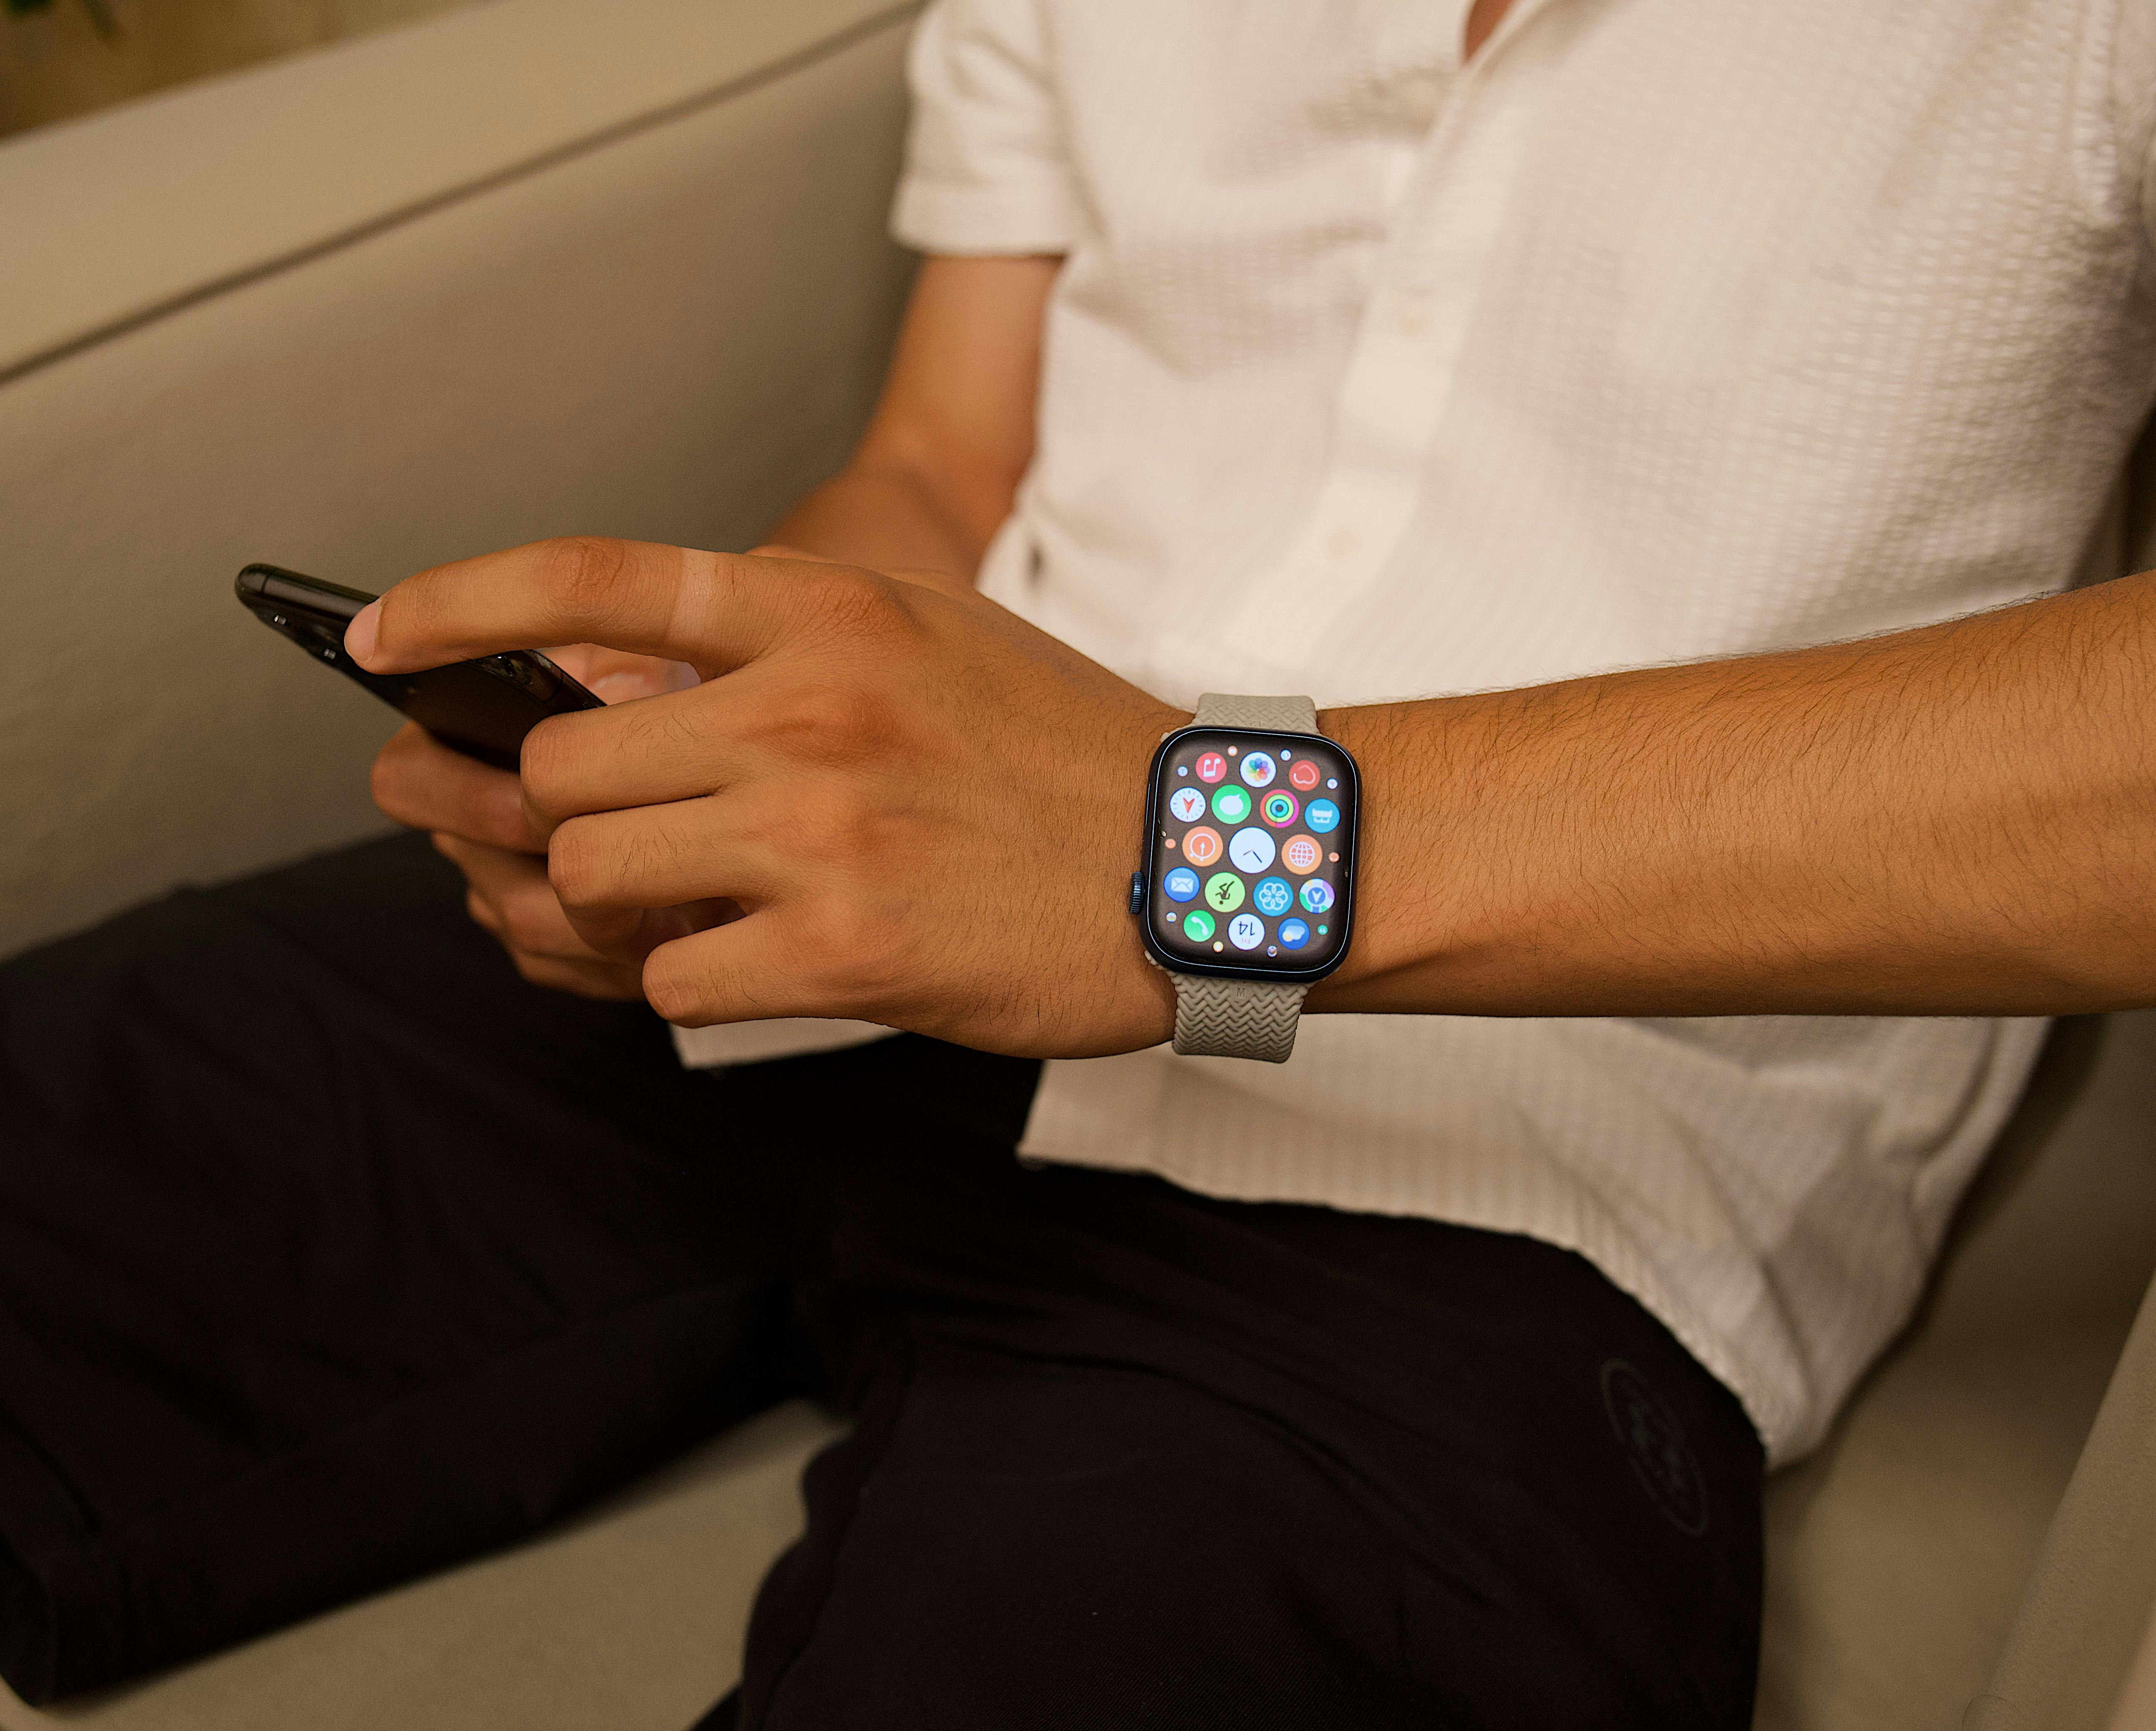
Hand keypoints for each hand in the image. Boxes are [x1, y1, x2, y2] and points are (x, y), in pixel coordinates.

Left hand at [348, 537, 1183, 1054]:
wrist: (1213, 857)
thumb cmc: (1068, 754)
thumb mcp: (932, 641)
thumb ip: (785, 648)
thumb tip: (626, 687)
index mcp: (829, 610)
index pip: (593, 578)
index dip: (460, 602)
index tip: (379, 644)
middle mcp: (810, 704)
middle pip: (566, 759)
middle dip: (574, 811)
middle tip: (633, 838)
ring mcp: (823, 826)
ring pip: (596, 870)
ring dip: (626, 903)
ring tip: (711, 906)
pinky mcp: (847, 948)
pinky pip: (673, 978)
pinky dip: (698, 984)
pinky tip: (773, 968)